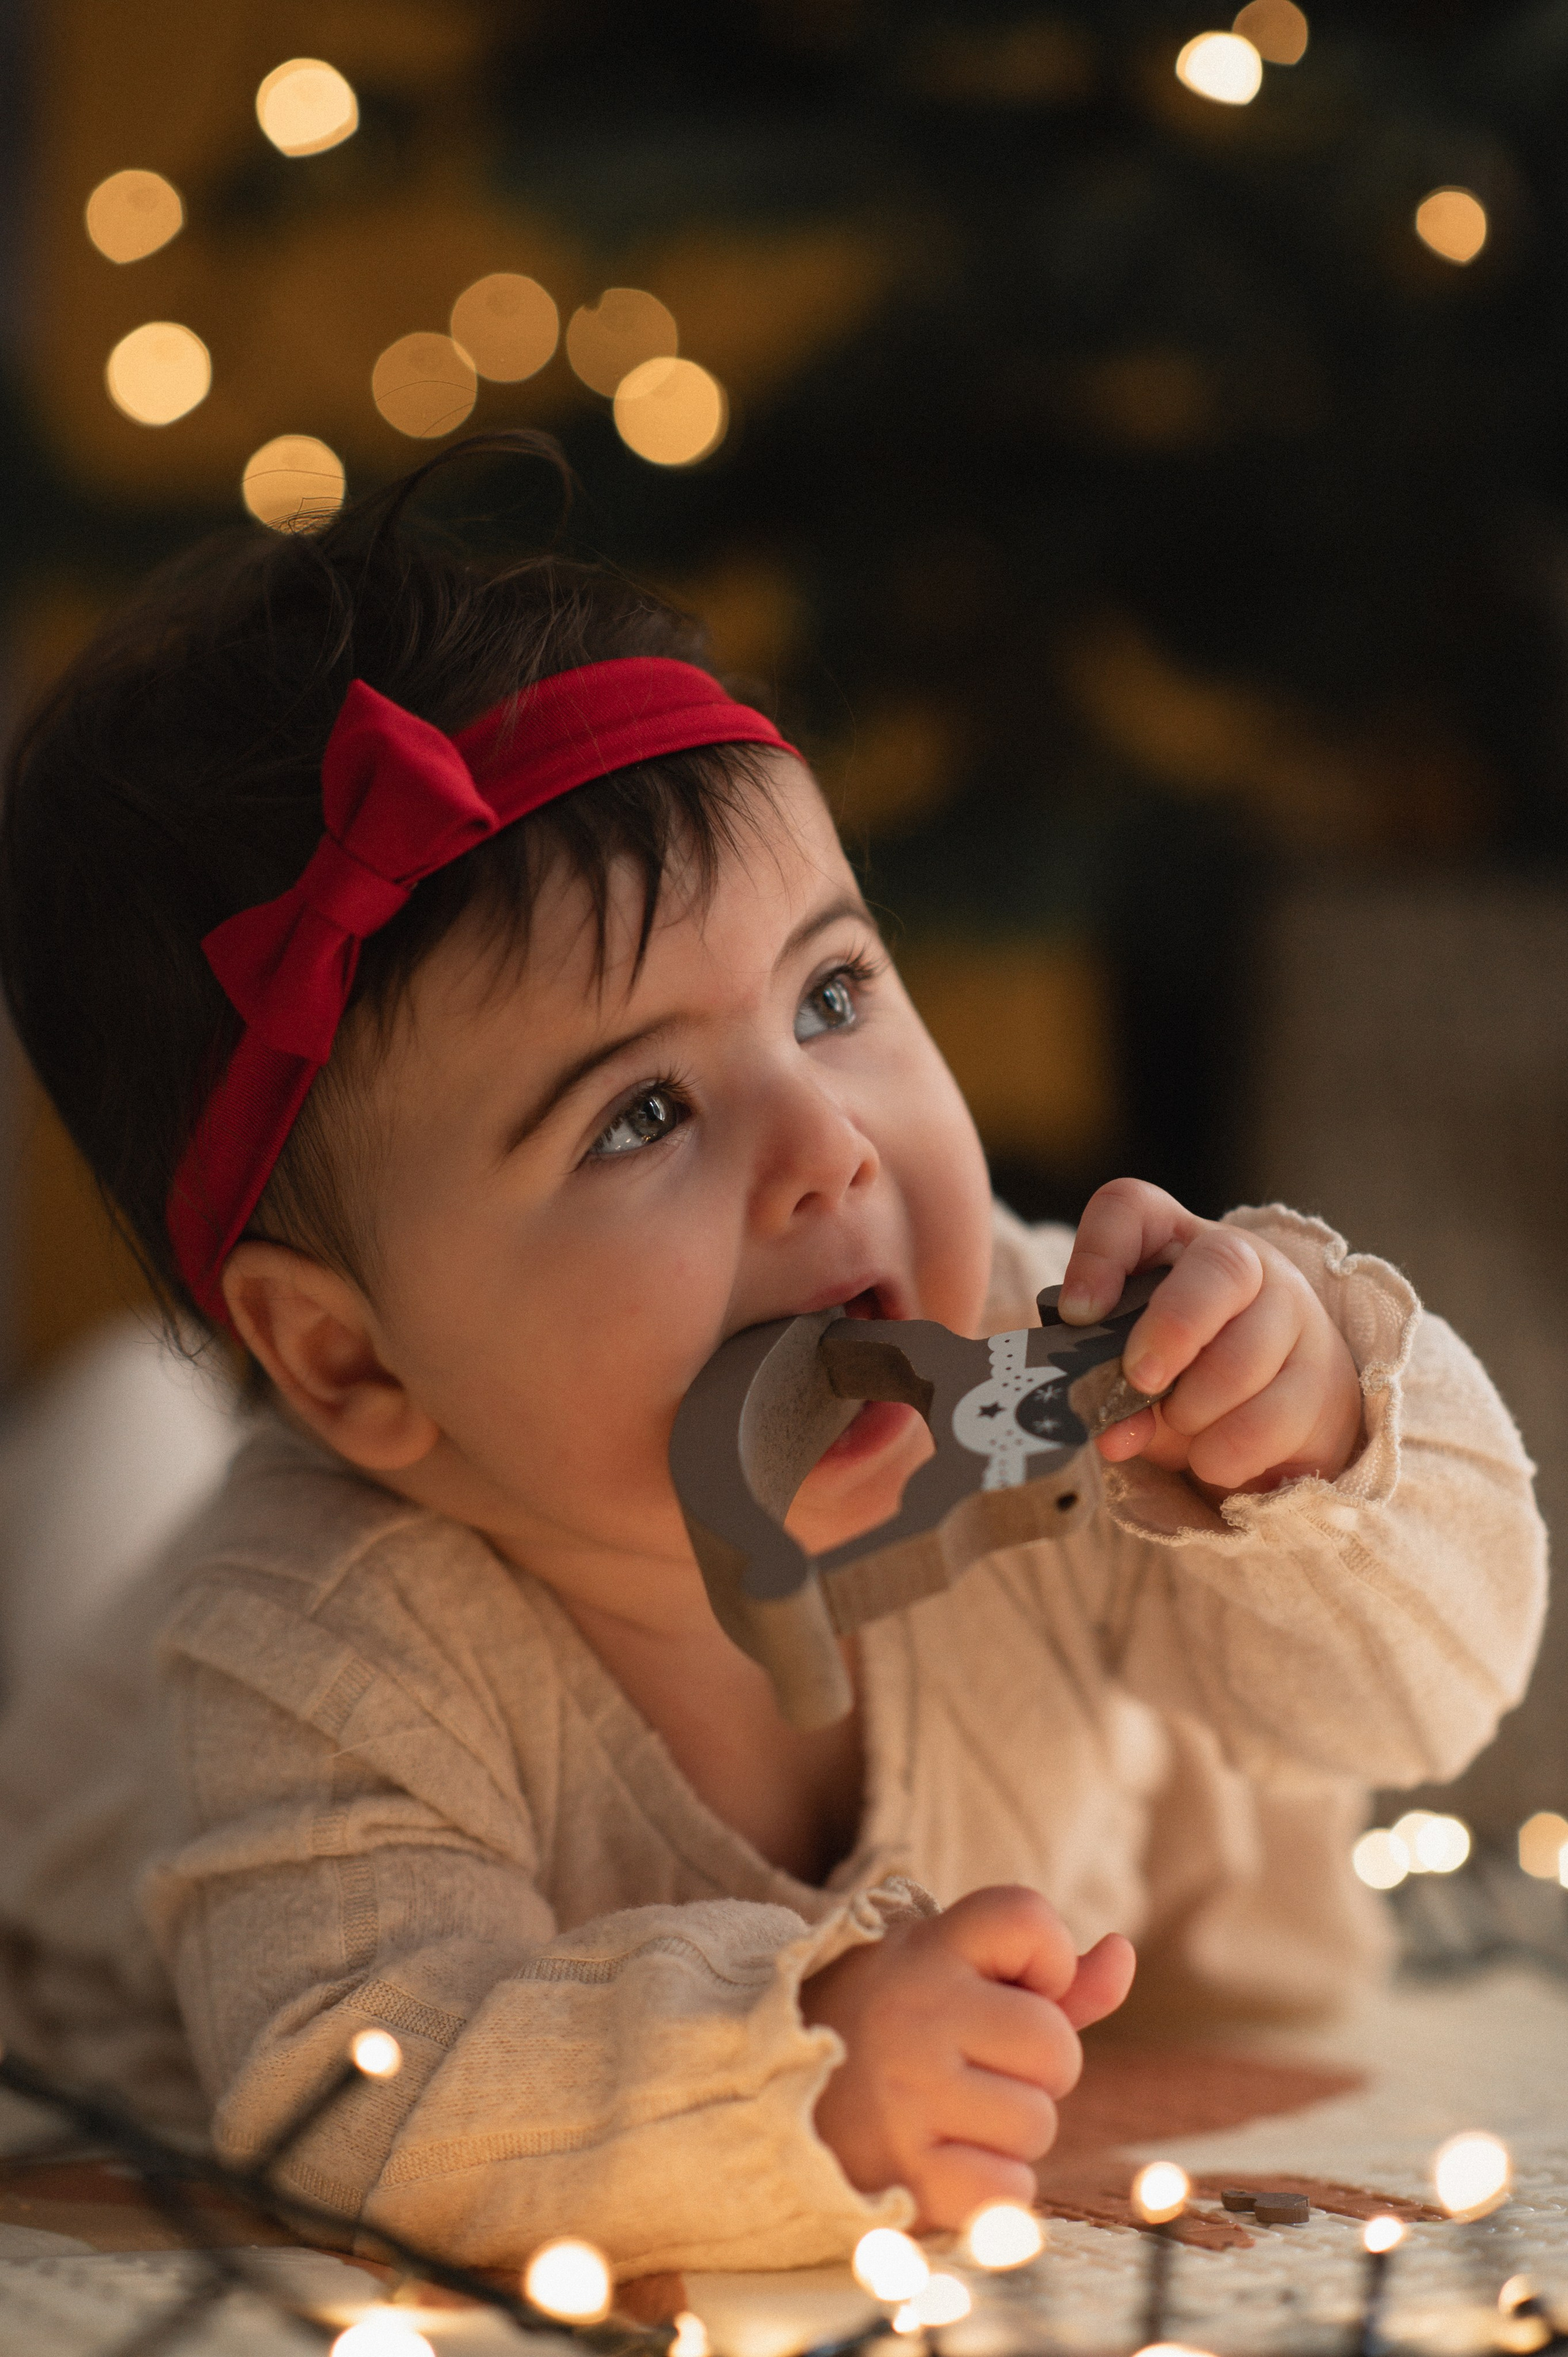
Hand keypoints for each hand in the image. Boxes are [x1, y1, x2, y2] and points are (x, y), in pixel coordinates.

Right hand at [799, 1885, 1134, 2227]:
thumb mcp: (953, 1977)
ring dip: (1013, 2133)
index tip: (1014, 1983)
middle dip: (1037, 2070)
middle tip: (978, 2068)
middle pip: (1055, 2045)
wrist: (771, 2099)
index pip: (1028, 1919)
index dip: (1047, 1957)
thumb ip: (1048, 1975)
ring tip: (954, 2115)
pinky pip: (1010, 2191)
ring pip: (1038, 2124)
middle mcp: (918, 2010)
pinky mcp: (906, 2173)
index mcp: (929, 1949)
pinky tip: (948, 2164)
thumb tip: (1124, 1955)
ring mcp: (909, 2092)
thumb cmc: (892, 2031)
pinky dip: (994, 2191)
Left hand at [1059, 1179, 1362, 1495]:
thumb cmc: (1190, 1379)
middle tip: (1141, 1380)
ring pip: (1245, 1356)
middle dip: (1173, 1328)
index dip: (1099, 1253)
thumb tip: (1112, 1434)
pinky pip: (1270, 1420)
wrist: (1282, 1419)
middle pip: (1221, 1265)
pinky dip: (1226, 1452)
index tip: (1079, 1313)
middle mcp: (1245, 1263)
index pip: (1131, 1209)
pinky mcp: (1326, 1378)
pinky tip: (1215, 1456)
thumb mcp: (1140, 1373)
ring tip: (1183, 1425)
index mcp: (1176, 1244)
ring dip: (1195, 1410)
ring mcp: (1295, 1314)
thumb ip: (1114, 1392)